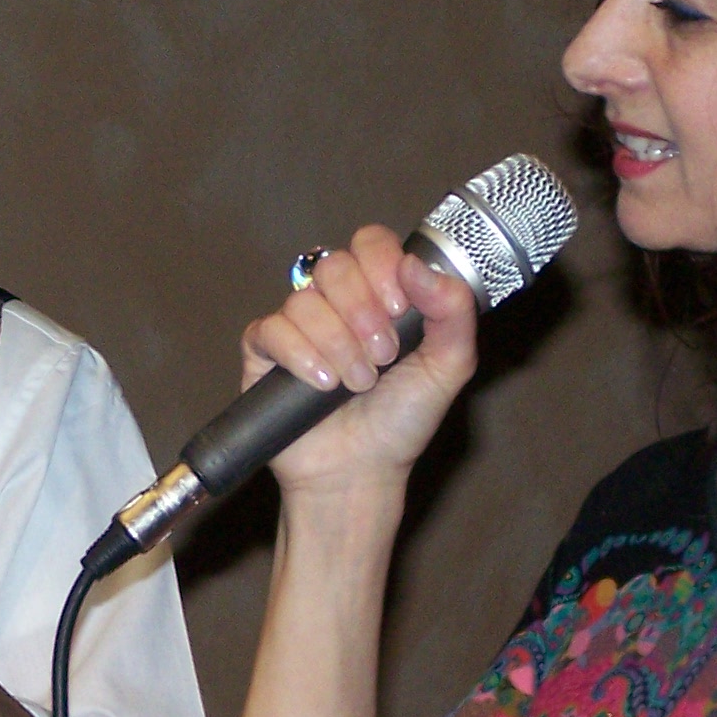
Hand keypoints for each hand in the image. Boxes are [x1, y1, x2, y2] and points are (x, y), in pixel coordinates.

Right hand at [242, 225, 477, 498]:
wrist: (360, 473)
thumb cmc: (401, 421)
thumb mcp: (448, 366)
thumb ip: (452, 312)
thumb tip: (418, 266)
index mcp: (379, 294)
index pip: (371, 243)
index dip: (382, 266)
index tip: (399, 309)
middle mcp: (336, 303)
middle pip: (335, 265)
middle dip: (363, 312)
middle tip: (383, 355)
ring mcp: (297, 324)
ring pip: (305, 300)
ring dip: (338, 344)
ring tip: (357, 383)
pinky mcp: (264, 351)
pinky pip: (271, 329)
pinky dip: (300, 356)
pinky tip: (321, 384)